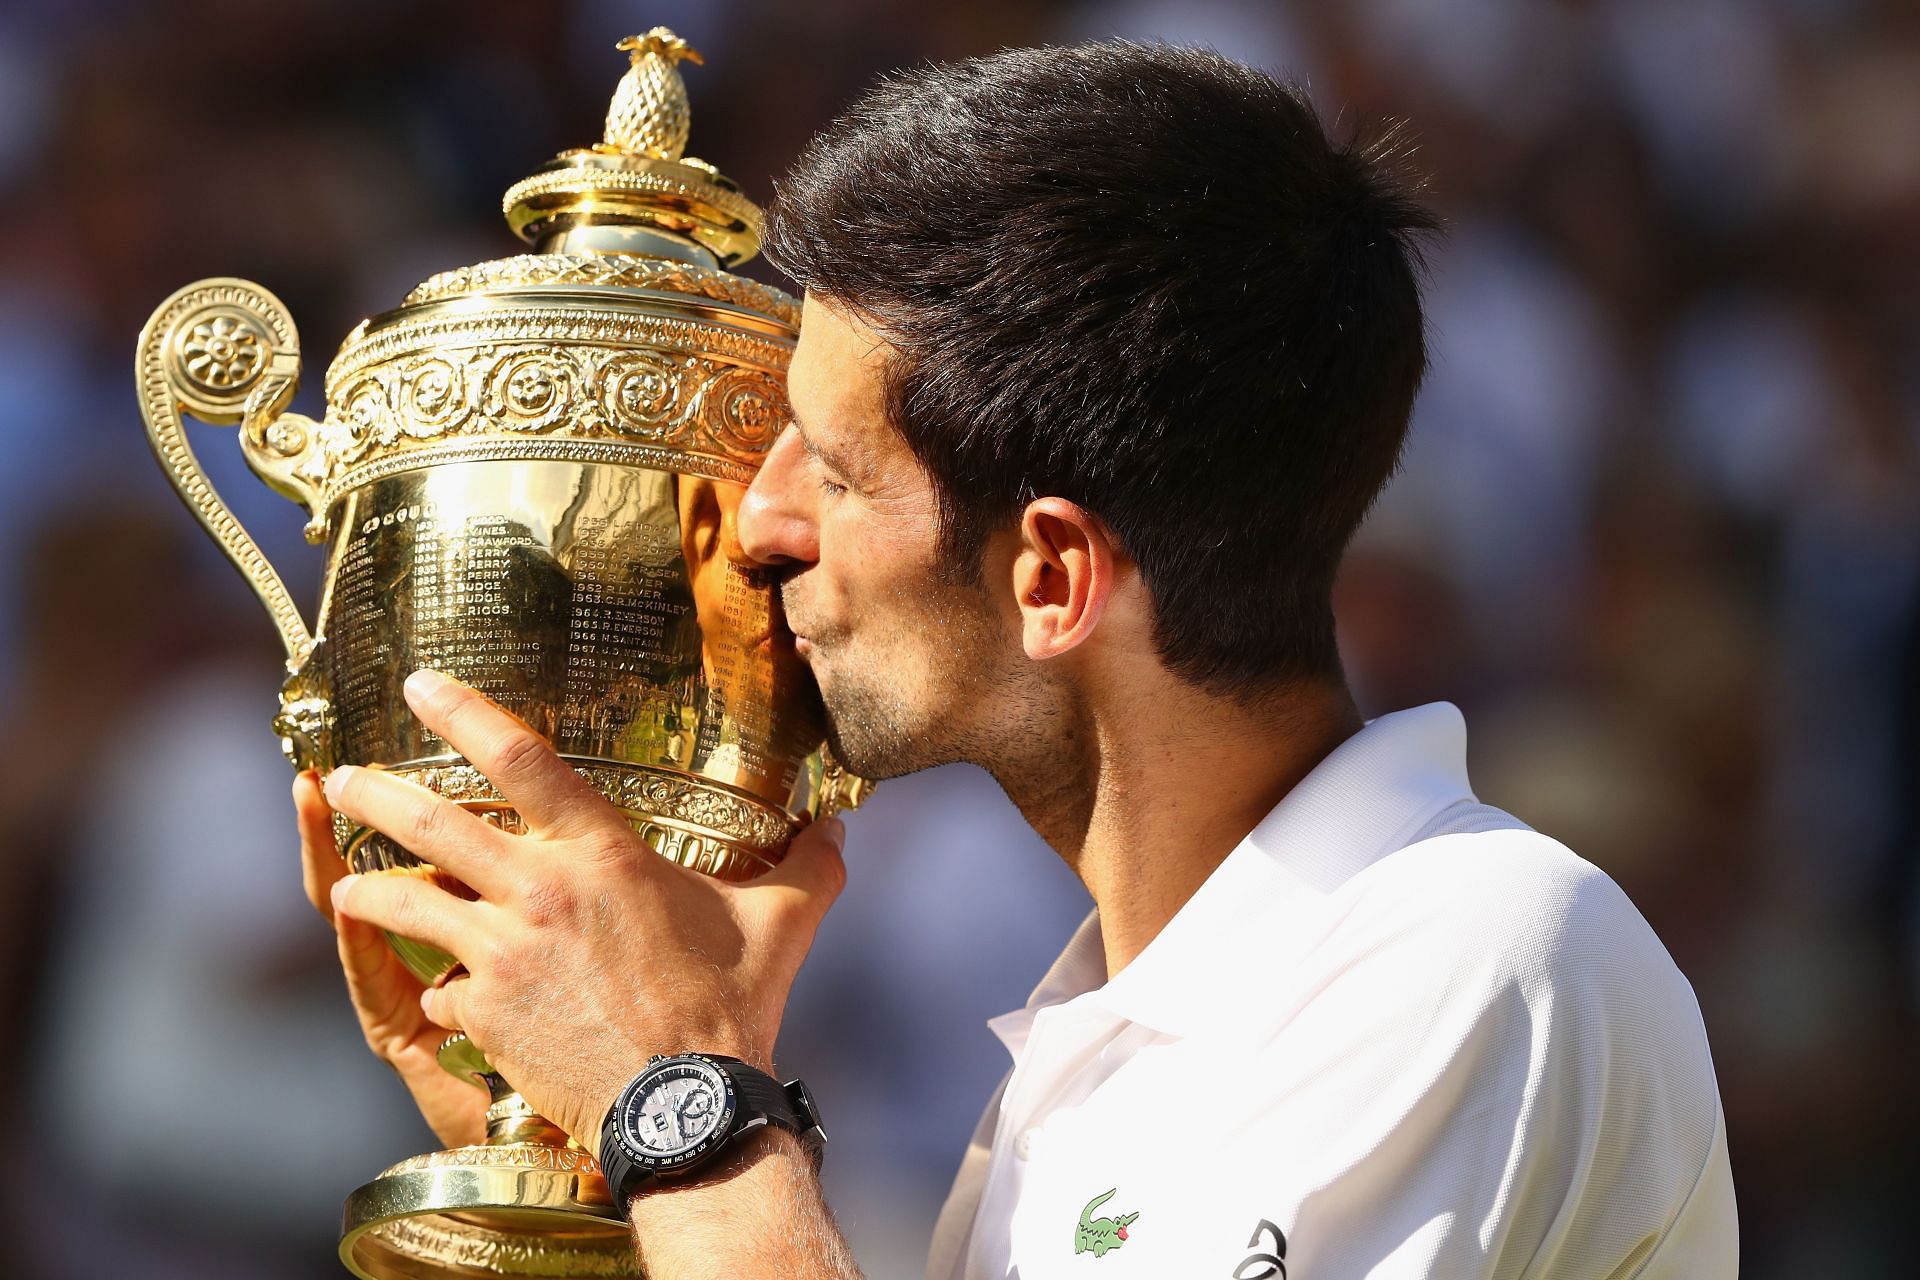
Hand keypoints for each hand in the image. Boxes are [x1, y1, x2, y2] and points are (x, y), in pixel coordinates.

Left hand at [322, 669, 848, 1146]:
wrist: (683, 1107)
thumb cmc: (731, 1011)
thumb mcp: (782, 924)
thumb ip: (808, 866)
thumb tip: (840, 827)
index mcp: (603, 853)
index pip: (520, 758)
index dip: (463, 713)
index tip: (422, 686)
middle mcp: (541, 890)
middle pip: (432, 822)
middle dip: (377, 794)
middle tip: (345, 779)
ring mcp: (504, 952)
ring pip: (408, 904)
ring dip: (370, 888)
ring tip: (345, 884)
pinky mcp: (487, 1012)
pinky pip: (442, 989)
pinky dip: (438, 988)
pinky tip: (435, 993)